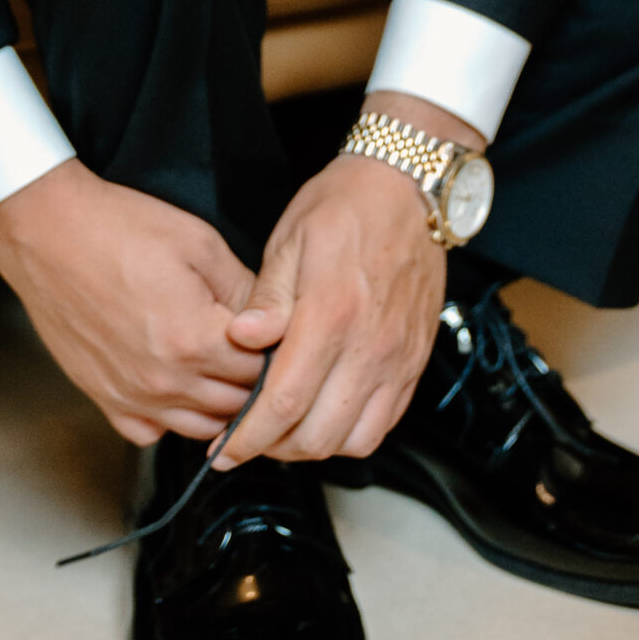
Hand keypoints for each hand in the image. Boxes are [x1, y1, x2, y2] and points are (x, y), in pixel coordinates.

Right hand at [0, 160, 259, 445]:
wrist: (49, 231)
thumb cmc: (119, 228)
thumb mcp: (200, 243)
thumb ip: (244, 290)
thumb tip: (269, 321)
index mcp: (195, 340)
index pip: (261, 372)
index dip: (276, 353)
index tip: (277, 337)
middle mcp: (164, 381)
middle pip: (234, 406)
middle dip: (252, 383)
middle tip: (255, 353)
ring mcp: (130, 396)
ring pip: (198, 429)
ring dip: (219, 406)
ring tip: (222, 371)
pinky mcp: (102, 397)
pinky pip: (149, 433)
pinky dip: (170, 419)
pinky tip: (176, 388)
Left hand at [215, 91, 479, 467]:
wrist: (408, 187)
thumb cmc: (346, 206)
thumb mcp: (291, 239)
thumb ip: (268, 297)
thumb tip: (242, 341)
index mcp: (331, 313)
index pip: (283, 402)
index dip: (248, 437)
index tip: (223, 452)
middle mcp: (370, 345)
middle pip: (317, 436)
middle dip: (274, 448)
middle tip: (248, 436)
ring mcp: (399, 358)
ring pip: (354, 441)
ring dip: (313, 446)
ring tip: (285, 429)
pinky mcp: (415, 361)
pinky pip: (385, 424)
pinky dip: (351, 434)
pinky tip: (326, 415)